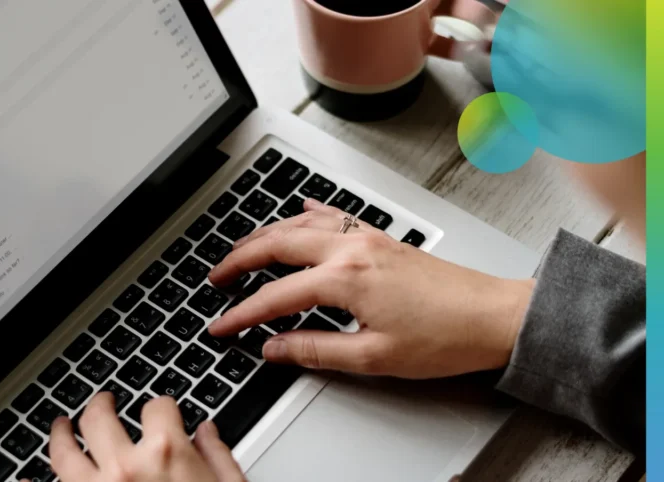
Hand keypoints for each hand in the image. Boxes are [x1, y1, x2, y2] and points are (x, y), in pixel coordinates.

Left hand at [46, 393, 244, 481]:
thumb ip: (219, 459)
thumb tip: (208, 434)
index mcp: (167, 455)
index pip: (157, 408)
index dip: (161, 409)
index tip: (161, 413)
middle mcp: (124, 468)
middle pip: (99, 418)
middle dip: (101, 405)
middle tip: (102, 404)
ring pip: (63, 453)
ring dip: (60, 434)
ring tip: (61, 427)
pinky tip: (23, 479)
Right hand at [207, 198, 533, 378]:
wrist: (495, 317)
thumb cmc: (446, 337)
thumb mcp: (373, 357)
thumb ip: (315, 350)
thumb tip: (274, 348)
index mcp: (345, 279)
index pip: (275, 297)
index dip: (241, 314)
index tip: (221, 326)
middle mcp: (352, 249)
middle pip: (277, 245)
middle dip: (238, 260)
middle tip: (215, 278)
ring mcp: (367, 238)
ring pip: (300, 224)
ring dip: (265, 235)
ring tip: (241, 249)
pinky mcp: (381, 239)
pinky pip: (333, 215)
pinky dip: (307, 214)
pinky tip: (299, 210)